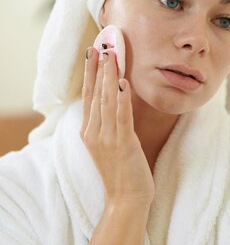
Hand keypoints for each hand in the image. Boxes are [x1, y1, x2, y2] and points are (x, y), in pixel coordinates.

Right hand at [80, 47, 154, 205]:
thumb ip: (109, 124)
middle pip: (95, 93)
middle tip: (101, 44)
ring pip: (106, 100)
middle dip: (98, 67)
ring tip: (111, 54)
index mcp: (89, 131)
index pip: (88, 95)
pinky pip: (121, 116)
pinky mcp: (123, 144)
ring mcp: (107, 138)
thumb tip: (115, 102)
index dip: (90, 73)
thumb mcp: (110, 145)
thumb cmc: (122, 173)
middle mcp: (94, 132)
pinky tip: (122, 81)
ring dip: (109, 75)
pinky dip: (121, 98)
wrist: (126, 200)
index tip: (92, 53)